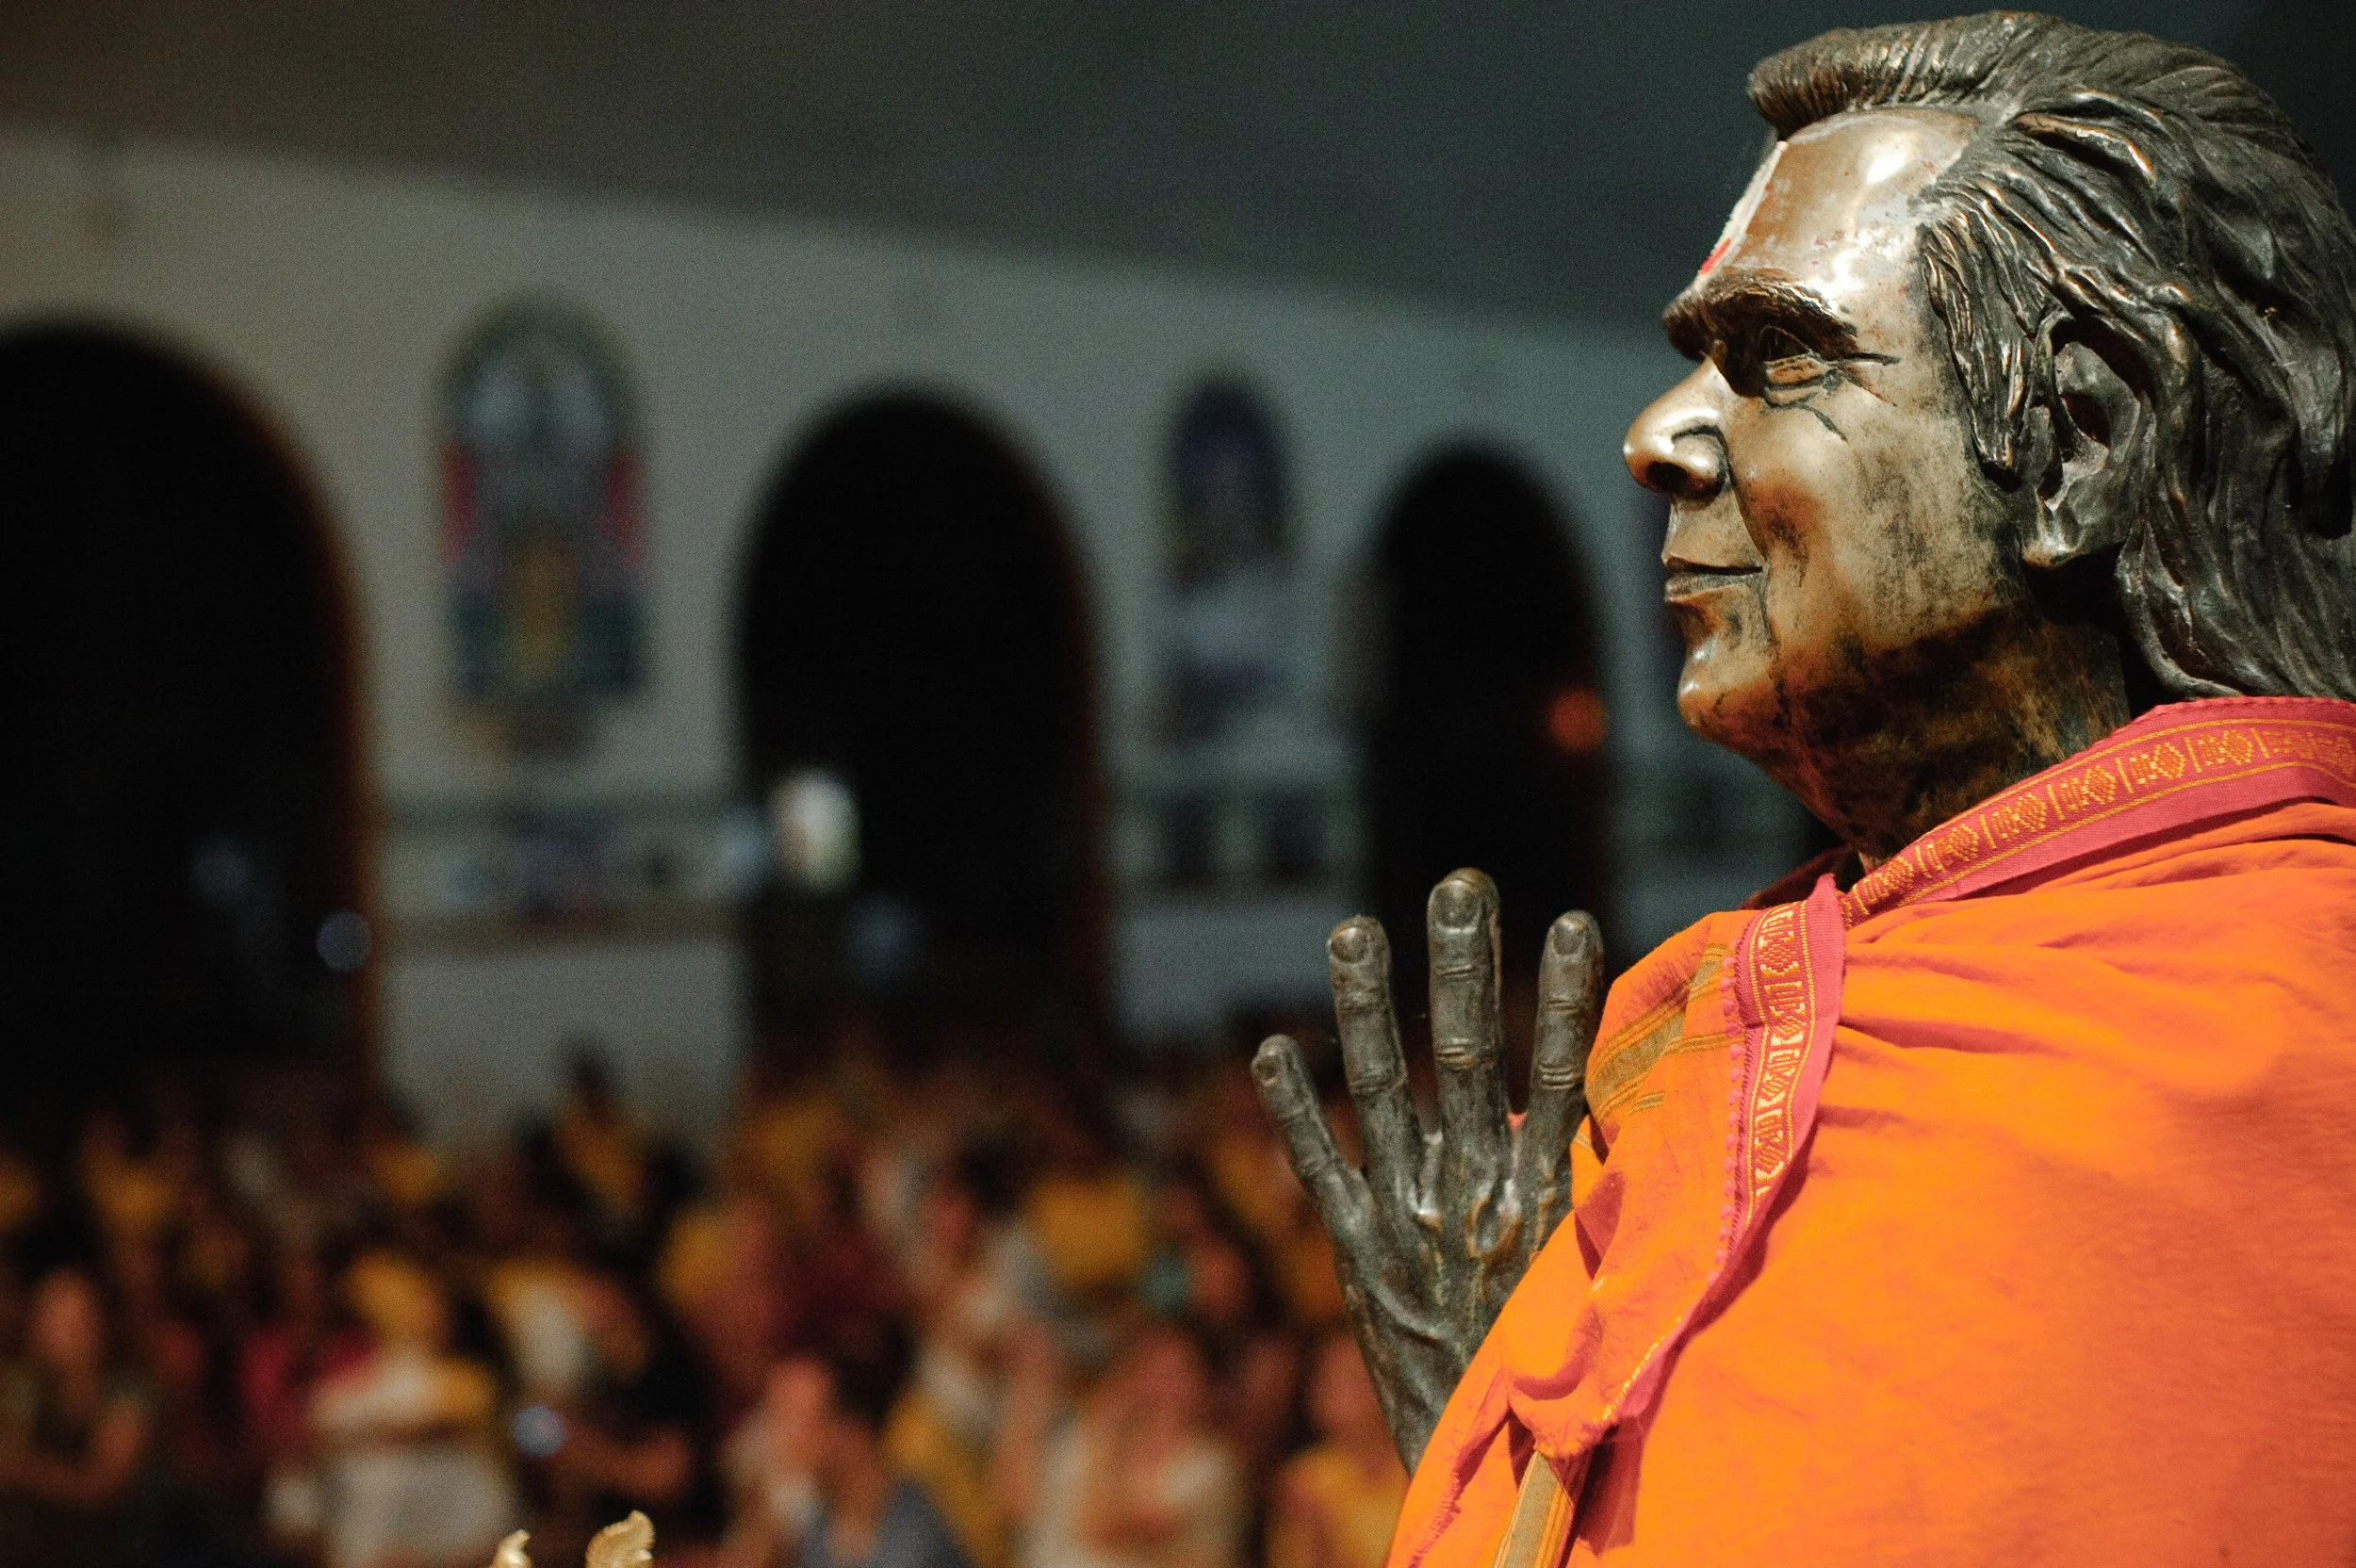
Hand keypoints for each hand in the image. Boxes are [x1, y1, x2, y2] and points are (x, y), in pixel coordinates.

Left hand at [1252, 869, 1601, 1468]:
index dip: (1568, 998)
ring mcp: (1407, 1215)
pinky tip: (1266, 1048)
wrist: (1498, 1472)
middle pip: (1471, 1053)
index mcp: (1544, 1197)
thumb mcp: (1599, 1279)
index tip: (1575, 920)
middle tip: (1460, 883)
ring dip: (1369, 1005)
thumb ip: (1604, 1195)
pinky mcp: (1356, 1250)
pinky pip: (1318, 1167)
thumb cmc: (1563, 1372)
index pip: (1561, 1075)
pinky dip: (1293, 1109)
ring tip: (1352, 928)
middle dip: (1465, 964)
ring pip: (1386, 1087)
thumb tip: (1625, 1117)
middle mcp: (1473, 1189)